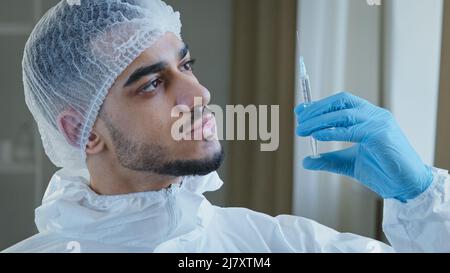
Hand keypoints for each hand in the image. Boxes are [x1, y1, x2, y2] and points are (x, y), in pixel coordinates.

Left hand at [295, 92, 432, 201]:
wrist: (405, 186)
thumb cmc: (382, 171)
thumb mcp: (348, 163)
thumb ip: (328, 160)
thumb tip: (306, 161)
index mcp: (368, 116)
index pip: (341, 102)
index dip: (319, 105)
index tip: (300, 111)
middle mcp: (374, 115)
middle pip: (341, 102)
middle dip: (317, 110)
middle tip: (299, 121)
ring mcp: (379, 122)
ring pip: (344, 114)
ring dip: (320, 121)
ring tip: (303, 129)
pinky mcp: (381, 134)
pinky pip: (352, 130)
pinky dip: (333, 132)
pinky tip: (318, 136)